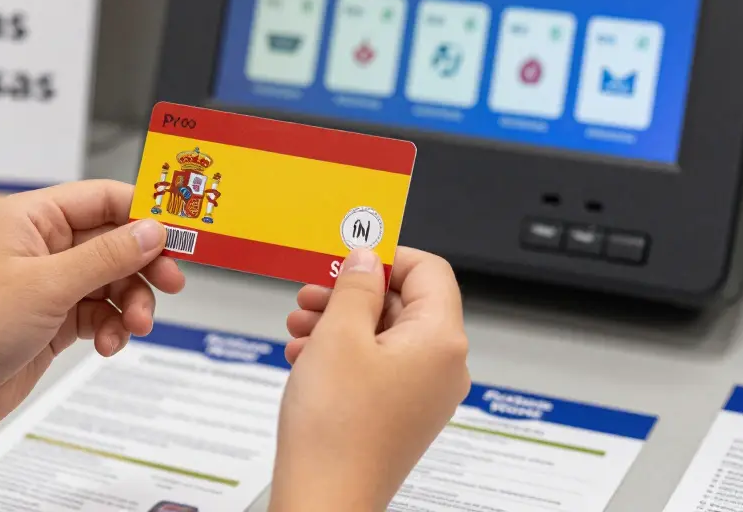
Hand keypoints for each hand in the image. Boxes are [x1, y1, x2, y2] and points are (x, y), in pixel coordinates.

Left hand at [0, 180, 183, 429]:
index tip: (181, 236)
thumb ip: (107, 256)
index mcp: (35, 217)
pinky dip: (113, 327)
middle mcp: (46, 243)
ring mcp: (53, 281)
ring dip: (131, 303)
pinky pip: (102, 311)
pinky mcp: (57, 316)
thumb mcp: (49, 285)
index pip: (105, 198)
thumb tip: (155, 230)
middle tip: (171, 285)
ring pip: (115, 280)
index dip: (145, 214)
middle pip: (117, 241)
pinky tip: (108, 345)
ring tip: (133, 327)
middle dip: (144, 266)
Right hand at [270, 247, 469, 511]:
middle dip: (352, 293)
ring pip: (385, 335)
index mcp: (441, 341)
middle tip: (311, 293)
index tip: (348, 257)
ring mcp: (424, 394)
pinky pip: (378, 366)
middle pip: (404, 303)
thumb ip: (356, 286)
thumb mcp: (339, 334)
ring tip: (299, 327)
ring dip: (340, 322)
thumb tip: (368, 257)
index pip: (429, 270)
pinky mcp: (402, 413)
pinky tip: (306, 357)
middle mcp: (443, 367)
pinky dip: (344, 353)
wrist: (326, 499)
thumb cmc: (336, 429)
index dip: (386, 256)